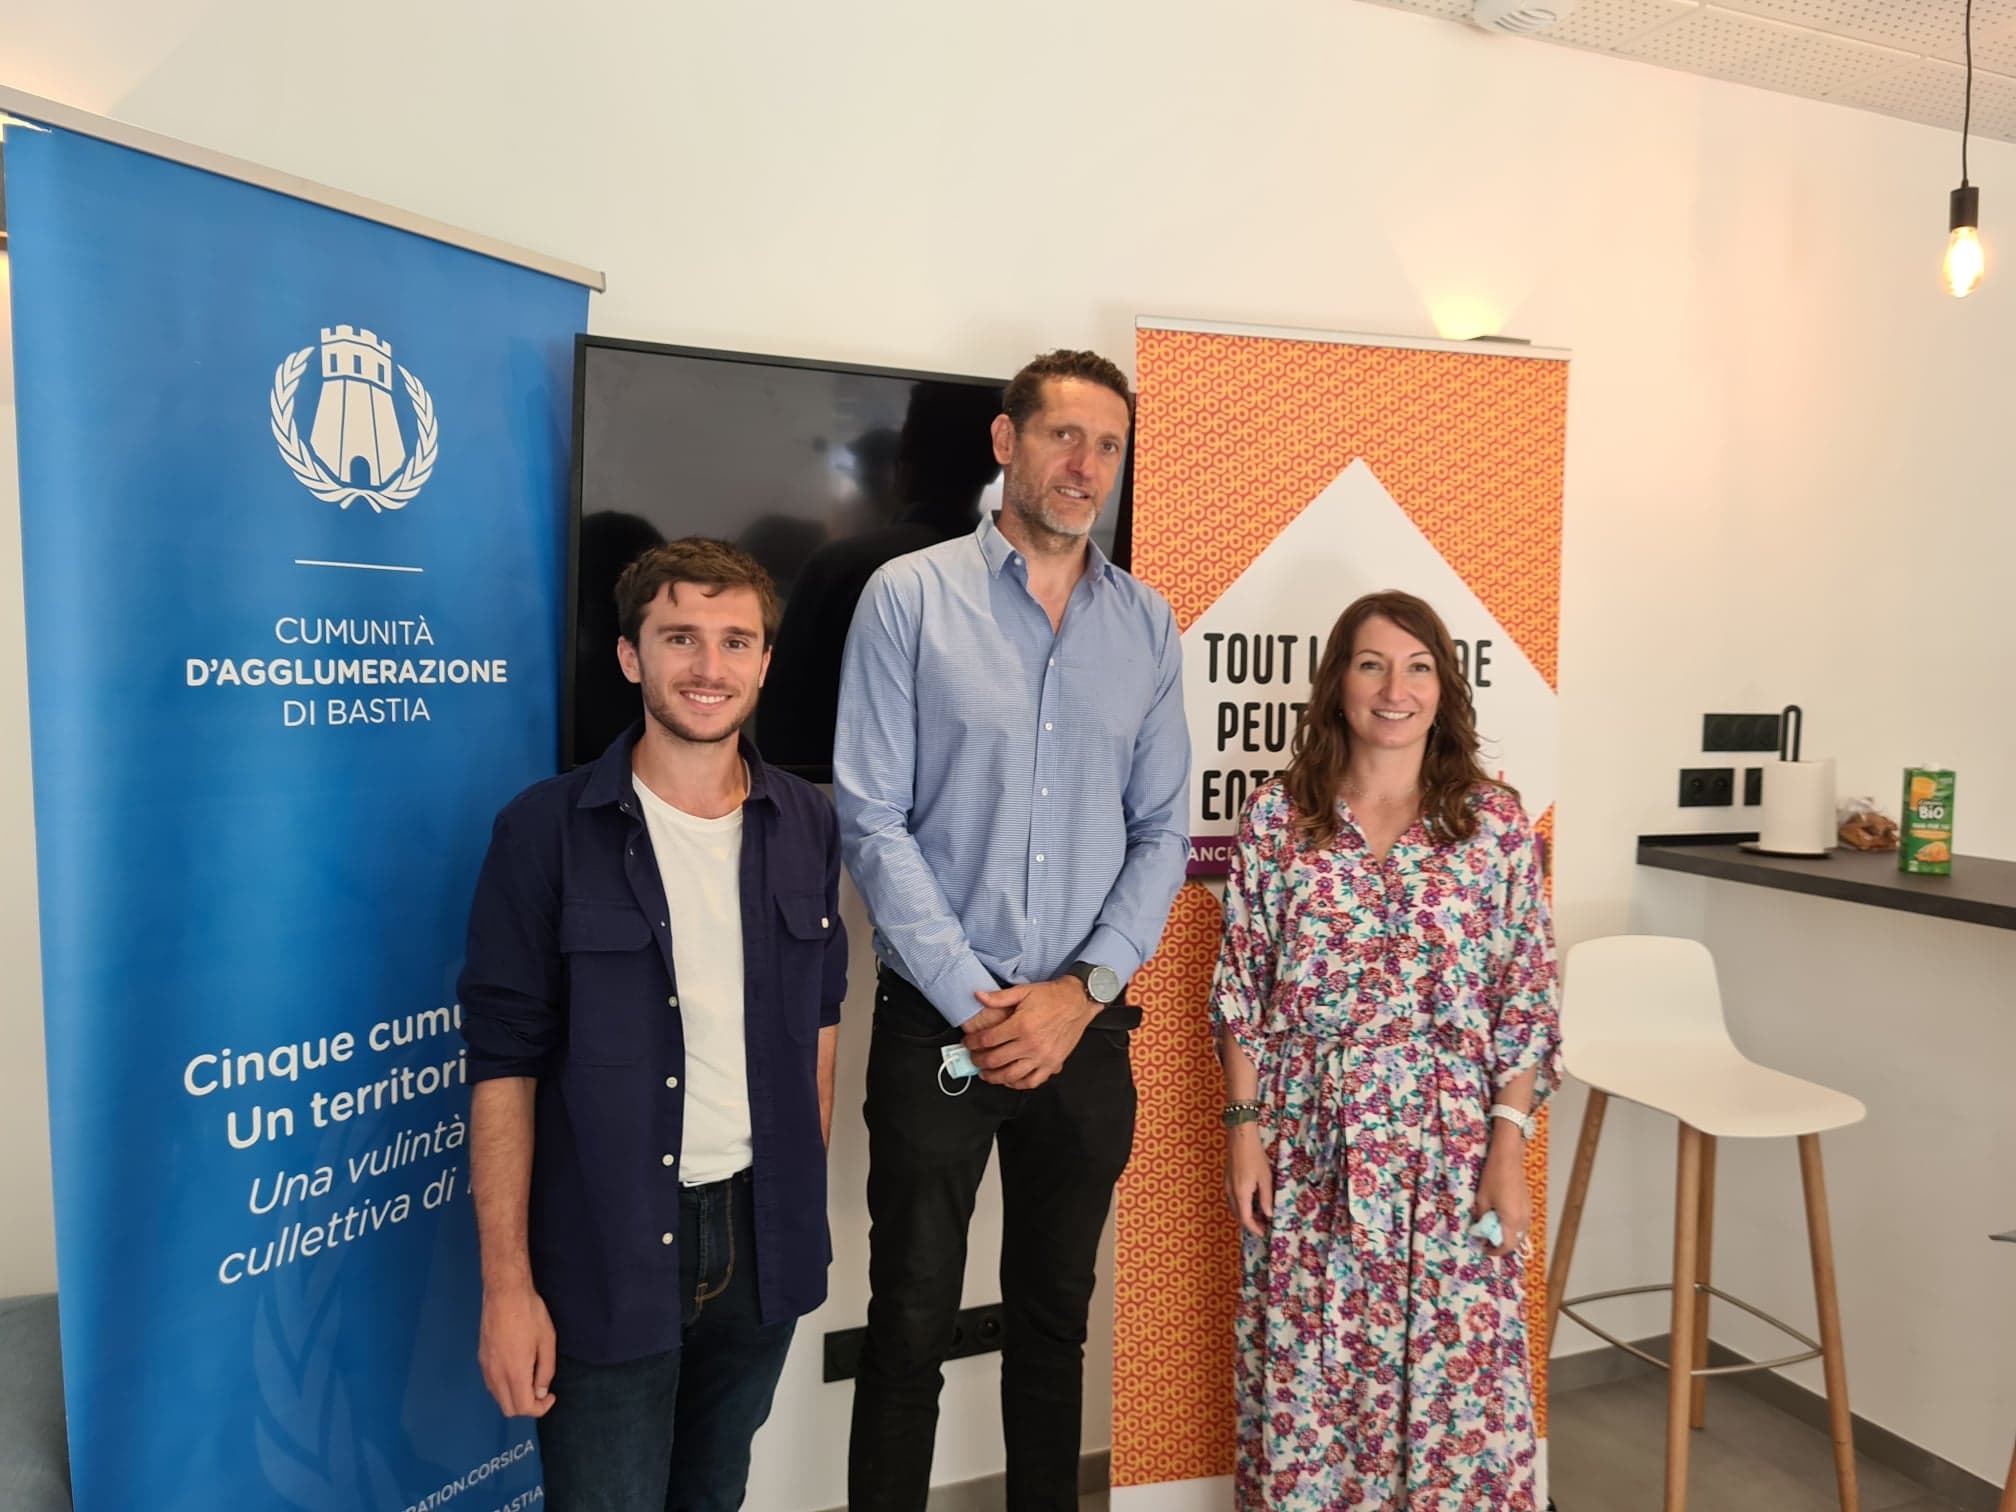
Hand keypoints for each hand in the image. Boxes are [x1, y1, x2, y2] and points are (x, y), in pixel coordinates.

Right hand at [478, 1282, 557, 1417]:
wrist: (504, 1294)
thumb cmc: (530, 1314)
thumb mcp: (547, 1341)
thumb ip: (545, 1371)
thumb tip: (540, 1392)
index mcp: (514, 1373)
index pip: (523, 1408)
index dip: (540, 1408)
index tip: (550, 1396)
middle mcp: (496, 1375)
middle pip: (508, 1409)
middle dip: (527, 1407)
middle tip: (541, 1391)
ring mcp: (486, 1368)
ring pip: (498, 1398)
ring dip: (514, 1397)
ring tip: (530, 1379)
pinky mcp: (481, 1359)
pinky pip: (492, 1385)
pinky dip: (504, 1388)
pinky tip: (516, 1371)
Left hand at [963, 978, 1096, 1088]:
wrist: (1077, 1002)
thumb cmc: (1052, 996)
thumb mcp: (1023, 991)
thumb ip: (999, 997)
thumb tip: (978, 996)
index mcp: (1021, 1025)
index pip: (988, 1039)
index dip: (973, 1043)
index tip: (968, 1042)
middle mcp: (1031, 1044)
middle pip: (995, 1059)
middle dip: (978, 1060)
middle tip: (973, 1058)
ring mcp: (1042, 1056)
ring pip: (1010, 1075)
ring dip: (993, 1077)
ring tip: (985, 1073)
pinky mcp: (1052, 1064)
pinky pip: (1032, 1081)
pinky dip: (1017, 1084)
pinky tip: (1008, 1080)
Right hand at [1224, 1124, 1272, 1236]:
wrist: (1240, 1138)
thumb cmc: (1255, 1157)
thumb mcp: (1265, 1178)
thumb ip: (1266, 1199)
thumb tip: (1268, 1215)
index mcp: (1241, 1194)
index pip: (1245, 1219)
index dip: (1255, 1229)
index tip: (1265, 1233)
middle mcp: (1231, 1192)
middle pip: (1238, 1216)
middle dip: (1251, 1223)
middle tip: (1265, 1225)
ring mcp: (1226, 1186)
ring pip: (1234, 1208)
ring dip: (1246, 1215)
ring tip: (1260, 1215)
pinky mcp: (1227, 1180)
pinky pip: (1232, 1199)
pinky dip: (1241, 1206)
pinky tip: (1251, 1202)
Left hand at [1473, 1144, 1532, 1258]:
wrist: (1508, 1158)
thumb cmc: (1493, 1178)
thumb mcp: (1482, 1198)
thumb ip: (1481, 1216)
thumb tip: (1479, 1227)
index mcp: (1512, 1220)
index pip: (1507, 1246)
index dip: (1495, 1251)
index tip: (1484, 1248)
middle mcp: (1523, 1219)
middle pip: (1516, 1241)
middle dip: (1501, 1244)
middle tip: (1486, 1240)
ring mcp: (1528, 1211)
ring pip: (1520, 1232)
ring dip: (1507, 1235)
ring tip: (1492, 1229)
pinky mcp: (1528, 1204)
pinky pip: (1522, 1222)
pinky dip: (1512, 1226)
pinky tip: (1501, 1218)